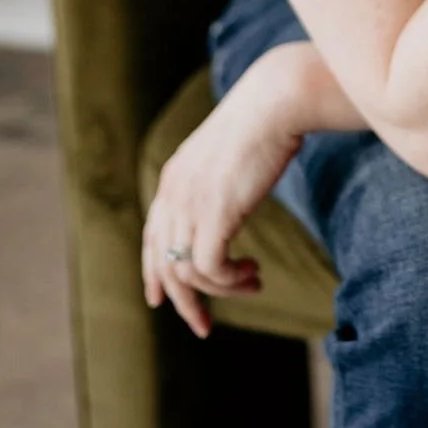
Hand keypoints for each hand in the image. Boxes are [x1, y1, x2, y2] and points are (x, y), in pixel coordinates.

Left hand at [140, 47, 309, 339]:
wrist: (276, 102)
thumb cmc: (266, 122)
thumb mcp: (228, 153)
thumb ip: (217, 179)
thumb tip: (228, 201)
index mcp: (173, 178)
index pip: (151, 237)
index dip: (154, 273)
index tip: (162, 301)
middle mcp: (173, 193)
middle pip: (163, 265)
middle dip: (183, 301)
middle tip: (203, 326)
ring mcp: (191, 204)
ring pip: (187, 273)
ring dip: (220, 291)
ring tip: (252, 282)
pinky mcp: (215, 213)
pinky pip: (210, 269)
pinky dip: (229, 281)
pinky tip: (252, 273)